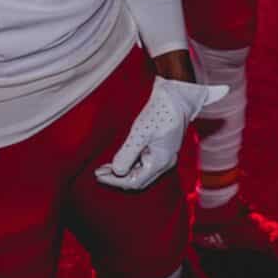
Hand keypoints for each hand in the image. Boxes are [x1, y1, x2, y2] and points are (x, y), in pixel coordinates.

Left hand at [93, 77, 227, 189]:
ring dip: (123, 173)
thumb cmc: (162, 110)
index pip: (134, 181)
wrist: (178, 96)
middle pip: (137, 181)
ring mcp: (163, 157)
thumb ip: (128, 153)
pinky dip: (130, 165)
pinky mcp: (161, 150)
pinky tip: (120, 161)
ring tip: (105, 169)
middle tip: (99, 173)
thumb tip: (116, 170)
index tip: (98, 175)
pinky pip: (143, 165)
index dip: (114, 181)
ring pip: (140, 174)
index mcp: (160, 162)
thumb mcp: (141, 132)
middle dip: (117, 179)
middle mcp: (164, 163)